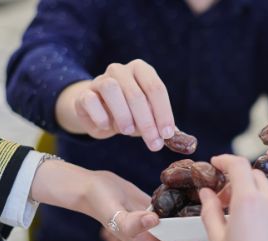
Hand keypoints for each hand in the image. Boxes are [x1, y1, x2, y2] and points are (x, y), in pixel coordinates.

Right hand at [31, 160, 210, 240]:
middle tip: (225, 230)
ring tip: (219, 215)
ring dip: (197, 226)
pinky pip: (176, 215)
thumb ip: (132, 221)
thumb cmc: (100, 202)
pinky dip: (188, 211)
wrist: (90, 187)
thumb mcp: (115, 212)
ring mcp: (155, 224)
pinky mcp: (156, 210)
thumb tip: (154, 222)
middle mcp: (153, 237)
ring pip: (181, 231)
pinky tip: (203, 201)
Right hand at [55, 59, 174, 150]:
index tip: (166, 135)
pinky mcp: (84, 94)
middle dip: (147, 123)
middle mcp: (120, 70)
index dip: (163, 113)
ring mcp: (100, 79)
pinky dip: (101, 116)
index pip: (156, 88)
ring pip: (112, 90)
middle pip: (136, 93)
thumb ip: (164, 127)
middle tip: (154, 144)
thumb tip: (183, 141)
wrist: (98, 114)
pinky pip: (91, 100)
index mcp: (141, 70)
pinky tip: (107, 127)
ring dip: (123, 115)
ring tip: (128, 131)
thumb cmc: (130, 114)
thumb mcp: (149, 118)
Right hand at [199, 155, 267, 240]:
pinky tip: (264, 237)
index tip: (218, 164)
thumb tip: (207, 192)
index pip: (238, 165)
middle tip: (226, 200)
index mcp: (248, 201)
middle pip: (256, 177)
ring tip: (246, 222)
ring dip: (258, 200)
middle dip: (240, 182)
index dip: (226, 160)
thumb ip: (210, 210)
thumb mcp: (217, 240)